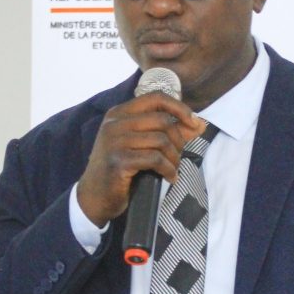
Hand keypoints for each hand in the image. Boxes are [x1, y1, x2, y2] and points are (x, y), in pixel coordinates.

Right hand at [76, 92, 205, 226]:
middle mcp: (115, 123)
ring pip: (161, 140)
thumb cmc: (121, 168)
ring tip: (173, 169)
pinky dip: (168, 169)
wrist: (94, 196)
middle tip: (178, 156)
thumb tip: (199, 124)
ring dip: (174, 158)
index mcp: (119, 113)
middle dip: (178, 140)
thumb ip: (169, 131)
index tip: (194, 122)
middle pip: (163, 120)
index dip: (179, 107)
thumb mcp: (141, 144)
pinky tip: (169, 178)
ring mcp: (114, 141)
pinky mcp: (119, 161)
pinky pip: (155, 159)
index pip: (156, 97)